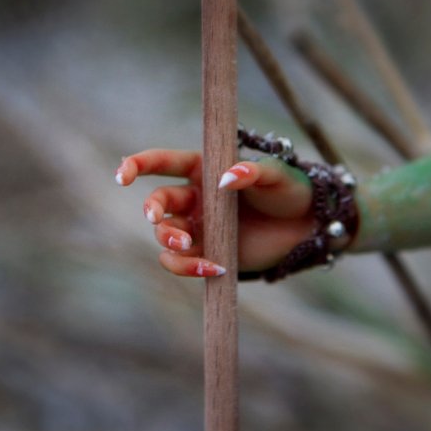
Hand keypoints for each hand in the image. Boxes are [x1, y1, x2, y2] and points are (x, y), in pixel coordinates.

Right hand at [116, 149, 314, 277]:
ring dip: (168, 242)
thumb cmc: (291, 192)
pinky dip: (190, 268)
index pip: (163, 162)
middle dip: (153, 210)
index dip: (138, 165)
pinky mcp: (208, 253)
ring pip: (164, 236)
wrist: (307, 228)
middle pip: (158, 202)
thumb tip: (225, 178)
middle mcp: (195, 197)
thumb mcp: (278, 176)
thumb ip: (253, 171)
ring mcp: (199, 227)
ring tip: (188, 246)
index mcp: (204, 169)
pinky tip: (214, 268)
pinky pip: (183, 263)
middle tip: (160, 221)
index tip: (122, 175)